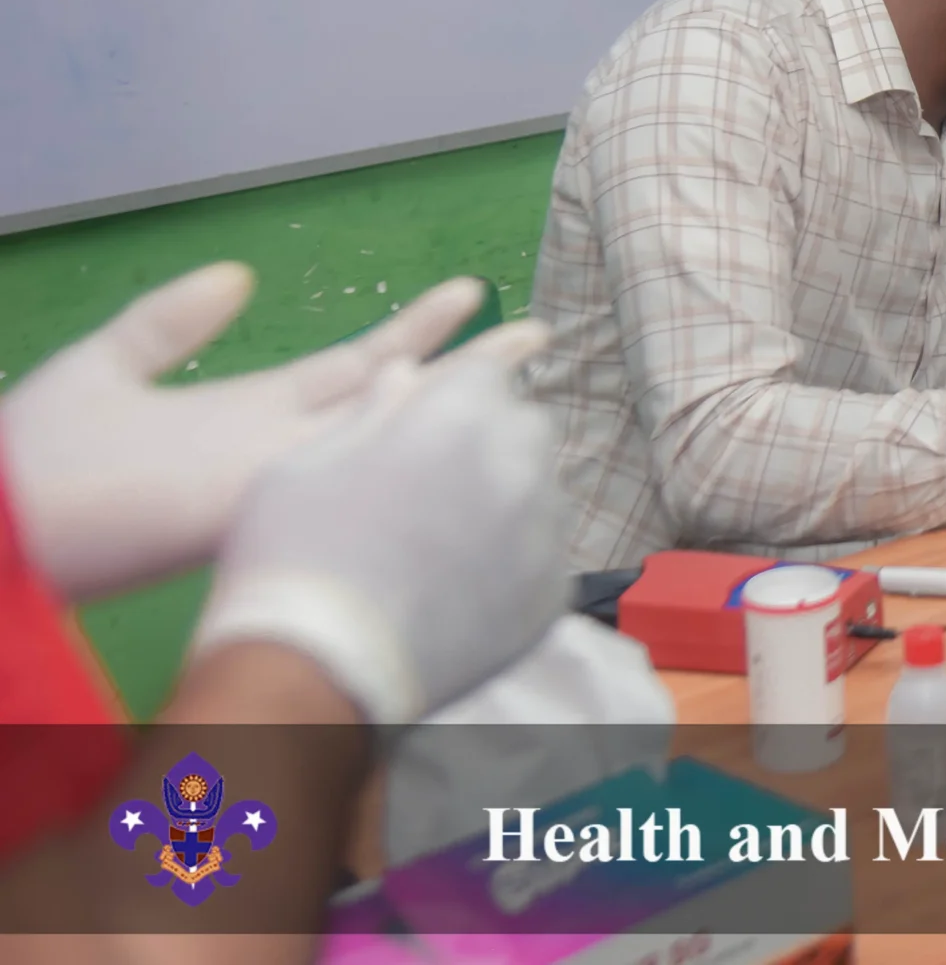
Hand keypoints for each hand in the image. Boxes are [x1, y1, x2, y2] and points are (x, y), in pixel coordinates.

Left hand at [0, 263, 524, 603]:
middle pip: (397, 397)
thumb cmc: (38, 462)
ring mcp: (281, 476)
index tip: (468, 290)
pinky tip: (464, 413)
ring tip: (527, 357)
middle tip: (539, 333)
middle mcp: (283, 447)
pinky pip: (356, 469)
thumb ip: (170, 322)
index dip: (414, 330)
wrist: (0, 525)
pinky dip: (413, 440)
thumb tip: (239, 275)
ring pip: (392, 431)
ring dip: (459, 397)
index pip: (356, 368)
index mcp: (250, 415)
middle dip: (467, 366)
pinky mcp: (264, 502)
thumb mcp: (106, 367)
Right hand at [189, 336, 572, 726]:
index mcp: (460, 414)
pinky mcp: (553, 592)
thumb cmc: (292, 554)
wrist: (315, 673)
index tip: (431, 420)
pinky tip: (466, 583)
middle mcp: (519, 462)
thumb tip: (407, 372)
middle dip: (489, 438)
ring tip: (447, 539)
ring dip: (508, 497)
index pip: (489, 373)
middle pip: (524, 426)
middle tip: (435, 482)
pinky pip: (544, 554)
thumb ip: (371, 411)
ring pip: (542, 489)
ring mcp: (544, 531)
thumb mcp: (305, 463)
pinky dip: (515, 559)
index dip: (457, 394)